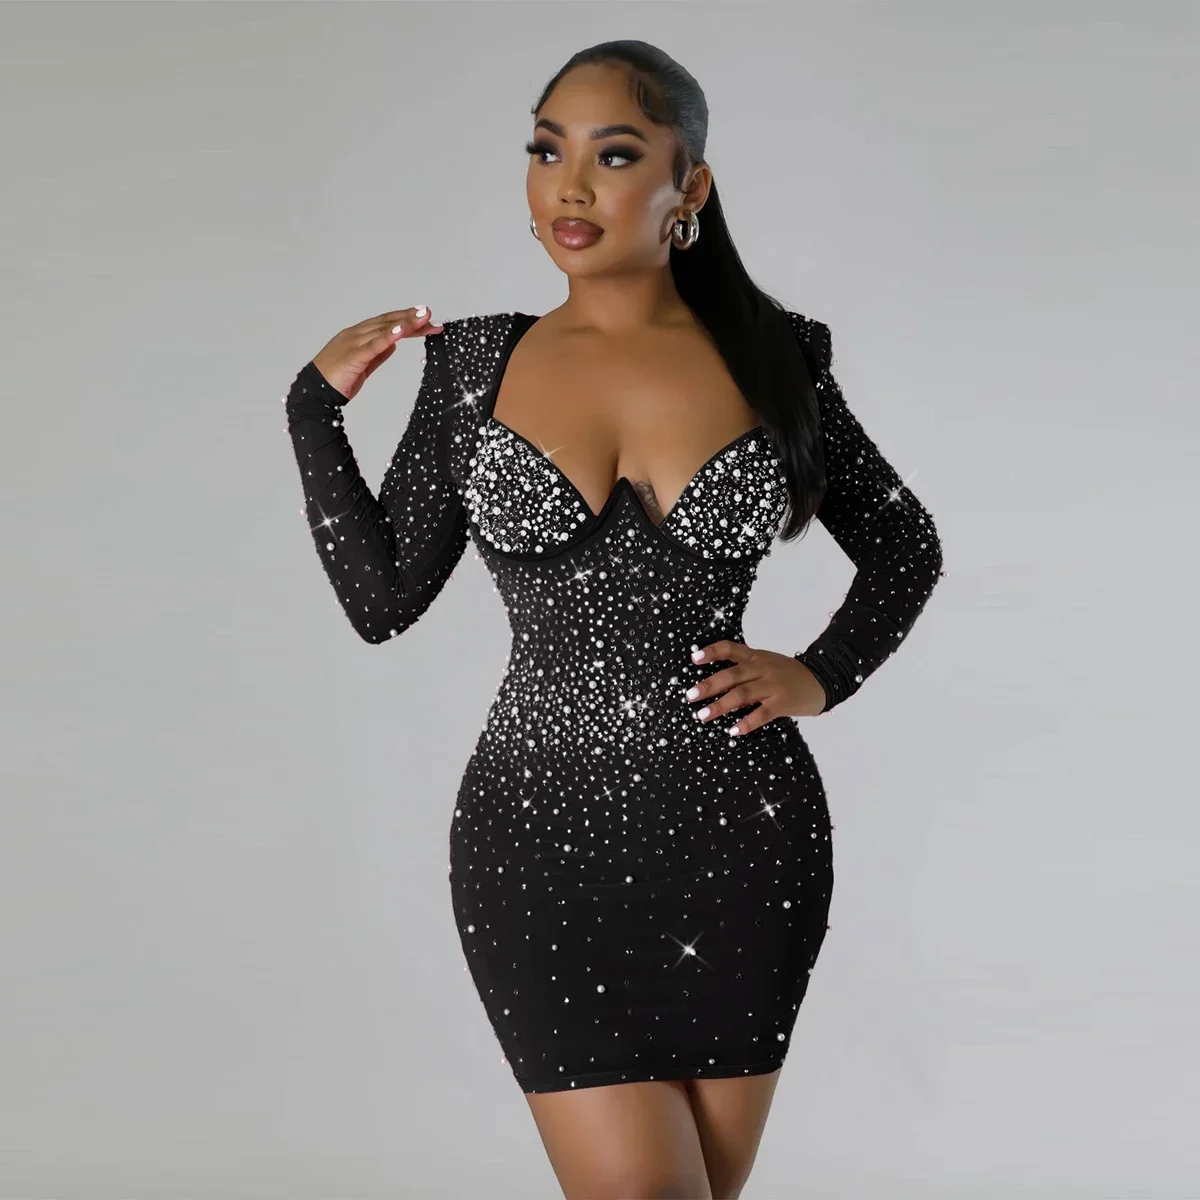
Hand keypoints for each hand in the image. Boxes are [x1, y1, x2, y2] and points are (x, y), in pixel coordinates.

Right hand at [310, 305, 444, 402]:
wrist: (315, 391)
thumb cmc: (337, 380)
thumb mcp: (363, 365)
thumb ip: (377, 354)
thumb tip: (393, 345)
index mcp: (358, 335)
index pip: (386, 323)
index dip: (406, 319)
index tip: (425, 318)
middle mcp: (356, 334)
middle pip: (388, 322)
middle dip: (411, 318)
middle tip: (430, 314)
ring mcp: (354, 342)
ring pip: (384, 329)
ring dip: (406, 323)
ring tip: (424, 317)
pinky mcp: (354, 354)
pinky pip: (375, 343)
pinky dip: (390, 335)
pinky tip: (403, 330)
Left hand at [685, 639, 826, 734]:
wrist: (824, 680)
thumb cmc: (789, 675)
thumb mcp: (767, 665)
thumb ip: (745, 673)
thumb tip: (717, 688)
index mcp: (756, 657)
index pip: (730, 648)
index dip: (711, 652)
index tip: (694, 658)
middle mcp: (763, 668)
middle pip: (732, 674)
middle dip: (709, 685)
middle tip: (690, 696)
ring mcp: (773, 685)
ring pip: (742, 694)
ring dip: (720, 705)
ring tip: (703, 715)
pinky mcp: (784, 702)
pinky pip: (762, 713)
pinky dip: (747, 722)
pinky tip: (734, 730)